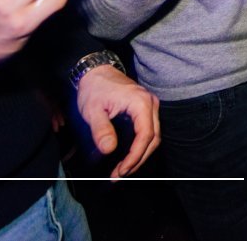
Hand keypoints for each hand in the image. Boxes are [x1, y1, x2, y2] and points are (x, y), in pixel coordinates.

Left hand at [76, 63, 160, 178]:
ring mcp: (150, 105)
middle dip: (138, 159)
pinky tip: (127, 156)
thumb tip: (109, 150)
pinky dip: (140, 146)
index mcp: (140, 103)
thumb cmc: (94, 88)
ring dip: (140, 155)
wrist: (96, 72)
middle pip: (153, 138)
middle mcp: (150, 104)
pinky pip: (148, 130)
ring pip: (153, 136)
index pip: (145, 135)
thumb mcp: (92, 110)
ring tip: (122, 169)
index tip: (121, 170)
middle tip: (120, 174)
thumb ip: (101, 129)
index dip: (135, 156)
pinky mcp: (145, 109)